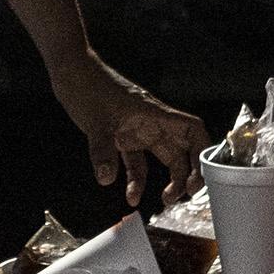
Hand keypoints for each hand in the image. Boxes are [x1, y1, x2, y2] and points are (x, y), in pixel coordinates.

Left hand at [51, 54, 209, 205]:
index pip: (192, 130)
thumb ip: (102, 151)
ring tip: (163, 201)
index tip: (201, 174)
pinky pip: (137, 163)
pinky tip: (129, 196)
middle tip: (184, 195)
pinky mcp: (122, 138)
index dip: (202, 151)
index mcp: (155, 114)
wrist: (71, 72)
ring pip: (163, 159)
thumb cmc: (88, 86)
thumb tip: (106, 179)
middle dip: (188, 173)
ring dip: (167, 180)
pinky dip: (136, 180)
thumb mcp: (96, 120)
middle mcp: (152, 123)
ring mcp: (138, 131)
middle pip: (182, 150)